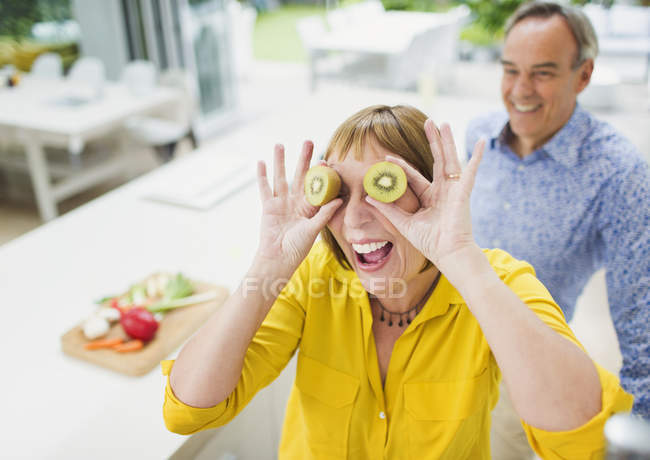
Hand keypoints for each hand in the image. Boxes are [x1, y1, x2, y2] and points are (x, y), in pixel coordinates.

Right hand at [254, 141, 341, 274]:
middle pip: (299, 176)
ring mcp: (281, 203)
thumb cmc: (297, 248)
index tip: (325, 160)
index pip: (316, 186)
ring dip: (280, 161)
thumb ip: (323, 214)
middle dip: (303, 159)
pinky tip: (261, 162)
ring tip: (279, 144)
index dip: (320, 173)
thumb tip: (339, 200)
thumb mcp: (313, 230)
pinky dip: (262, 176)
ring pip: (280, 177)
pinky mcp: (268, 207)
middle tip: (308, 142)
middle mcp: (295, 202)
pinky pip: (265, 189)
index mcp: (309, 207)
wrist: (278, 259)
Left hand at [366, 121, 484, 270]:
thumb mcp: (404, 223)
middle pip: (436, 159)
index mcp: (429, 197)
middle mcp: (443, 190)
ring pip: (449, 159)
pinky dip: (477, 156)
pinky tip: (482, 141)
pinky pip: (471, 171)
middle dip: (432, 140)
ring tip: (443, 123)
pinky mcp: (463, 192)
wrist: (448, 254)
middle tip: (428, 121)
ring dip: (447, 141)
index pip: (413, 176)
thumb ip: (388, 209)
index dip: (400, 166)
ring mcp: (454, 190)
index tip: (386, 157)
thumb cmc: (430, 242)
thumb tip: (368, 198)